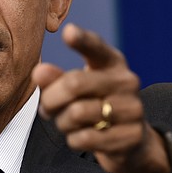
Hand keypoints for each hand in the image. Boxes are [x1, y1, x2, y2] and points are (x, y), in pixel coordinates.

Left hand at [32, 23, 171, 172]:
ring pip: (76, 113)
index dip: (82, 40)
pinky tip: (80, 136)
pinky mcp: (131, 136)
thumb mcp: (78, 89)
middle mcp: (126, 81)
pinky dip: (74, 140)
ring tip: (66, 123)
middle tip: (46, 108)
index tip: (68, 32)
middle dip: (50, 99)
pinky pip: (85, 138)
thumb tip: (39, 72)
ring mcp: (132, 109)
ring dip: (62, 122)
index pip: (96, 47)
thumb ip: (56, 78)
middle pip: (74, 83)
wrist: (132, 140)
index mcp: (112, 62)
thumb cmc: (96, 106)